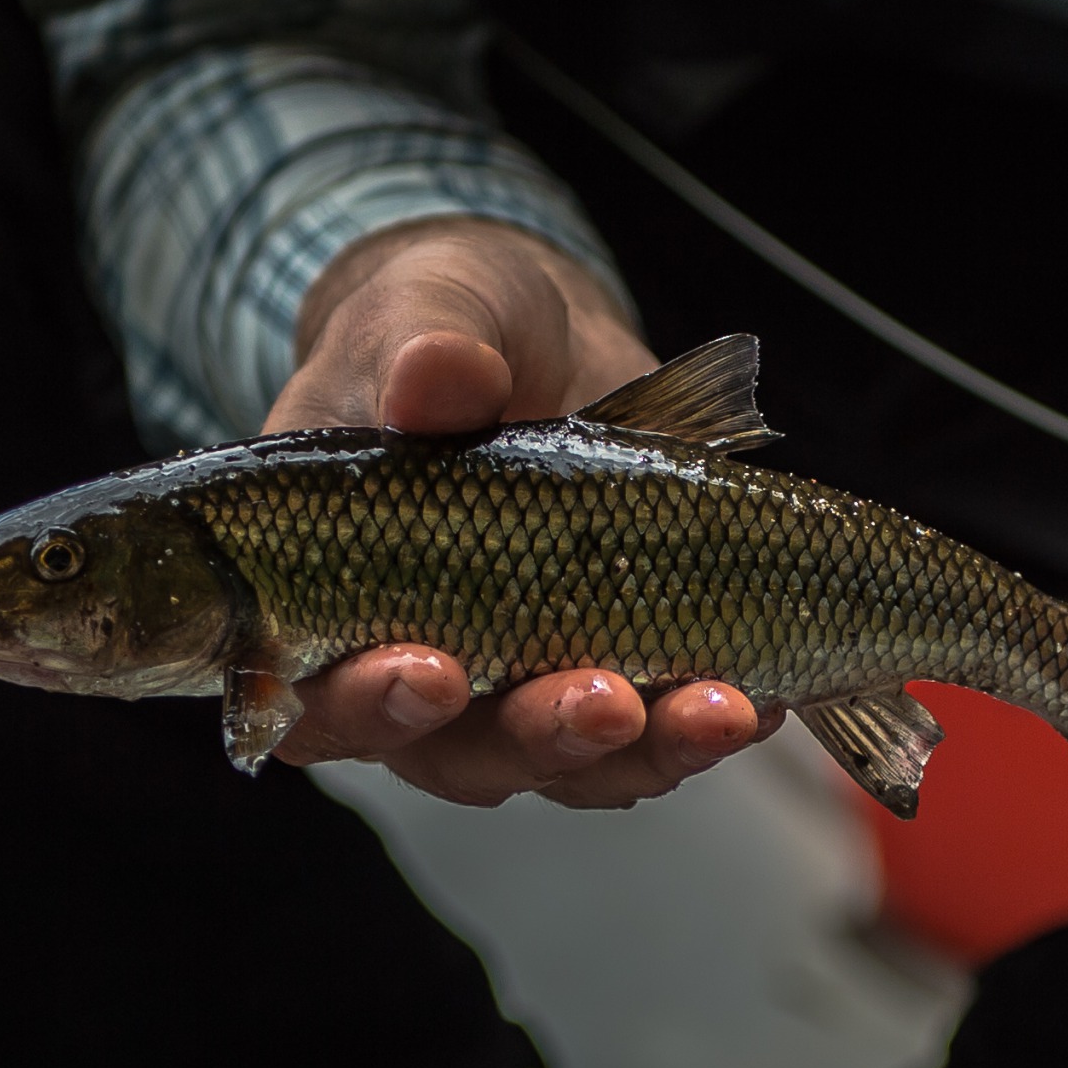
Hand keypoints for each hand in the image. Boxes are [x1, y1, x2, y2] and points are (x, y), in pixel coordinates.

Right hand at [261, 219, 771, 807]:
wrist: (536, 338)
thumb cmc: (444, 330)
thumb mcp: (426, 305)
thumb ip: (419, 339)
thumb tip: (436, 373)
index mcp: (318, 598)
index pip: (311, 696)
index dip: (363, 706)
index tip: (428, 669)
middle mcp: (408, 663)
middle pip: (454, 753)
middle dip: (534, 736)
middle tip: (599, 701)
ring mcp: (512, 681)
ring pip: (563, 761)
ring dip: (641, 748)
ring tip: (715, 708)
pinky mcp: (606, 672)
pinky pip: (646, 734)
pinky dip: (698, 724)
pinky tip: (756, 695)